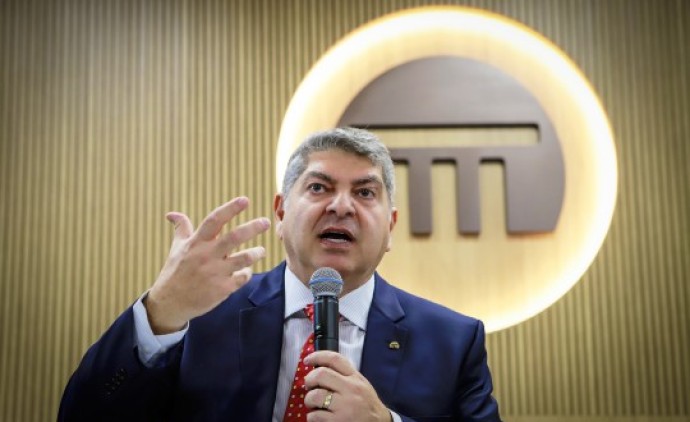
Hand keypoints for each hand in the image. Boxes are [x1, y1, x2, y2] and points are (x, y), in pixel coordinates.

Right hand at [145, 197, 269, 333]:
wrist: (170, 303)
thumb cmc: (175, 272)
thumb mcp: (177, 249)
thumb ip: (181, 229)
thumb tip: (172, 214)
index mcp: (196, 243)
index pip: (215, 220)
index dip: (230, 209)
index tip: (245, 200)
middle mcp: (207, 255)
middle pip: (233, 238)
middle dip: (252, 228)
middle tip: (265, 222)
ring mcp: (215, 273)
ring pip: (243, 259)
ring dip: (256, 253)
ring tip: (261, 250)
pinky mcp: (222, 289)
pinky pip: (243, 277)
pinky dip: (247, 273)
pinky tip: (246, 271)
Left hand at [303, 351, 390, 421]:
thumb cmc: (367, 405)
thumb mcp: (361, 385)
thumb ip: (345, 376)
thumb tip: (320, 370)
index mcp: (355, 378)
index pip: (335, 359)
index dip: (317, 356)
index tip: (307, 360)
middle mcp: (350, 389)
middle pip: (321, 374)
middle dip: (309, 379)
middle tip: (309, 386)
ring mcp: (344, 406)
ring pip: (315, 396)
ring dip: (309, 400)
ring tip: (313, 404)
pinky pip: (315, 415)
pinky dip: (312, 416)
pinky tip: (317, 416)